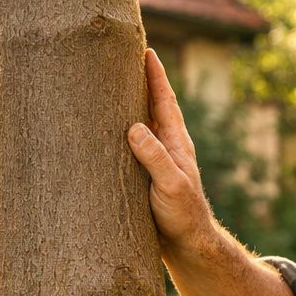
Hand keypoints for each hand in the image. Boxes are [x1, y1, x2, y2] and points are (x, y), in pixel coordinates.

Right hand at [127, 49, 215, 253]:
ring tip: (110, 85)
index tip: (145, 50)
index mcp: (176, 143)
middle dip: (140, 82)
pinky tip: (107, 130)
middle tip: (123, 58)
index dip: (155, 75)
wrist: (187, 246)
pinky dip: (121, 130)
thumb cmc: (182, 216)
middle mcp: (168, 147)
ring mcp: (157, 160)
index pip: (165, 101)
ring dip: (129, 104)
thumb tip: (134, 127)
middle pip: (153, 106)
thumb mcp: (170, 185)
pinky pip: (131, 145)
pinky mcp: (145, 176)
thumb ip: (155, 157)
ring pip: (142, 124)